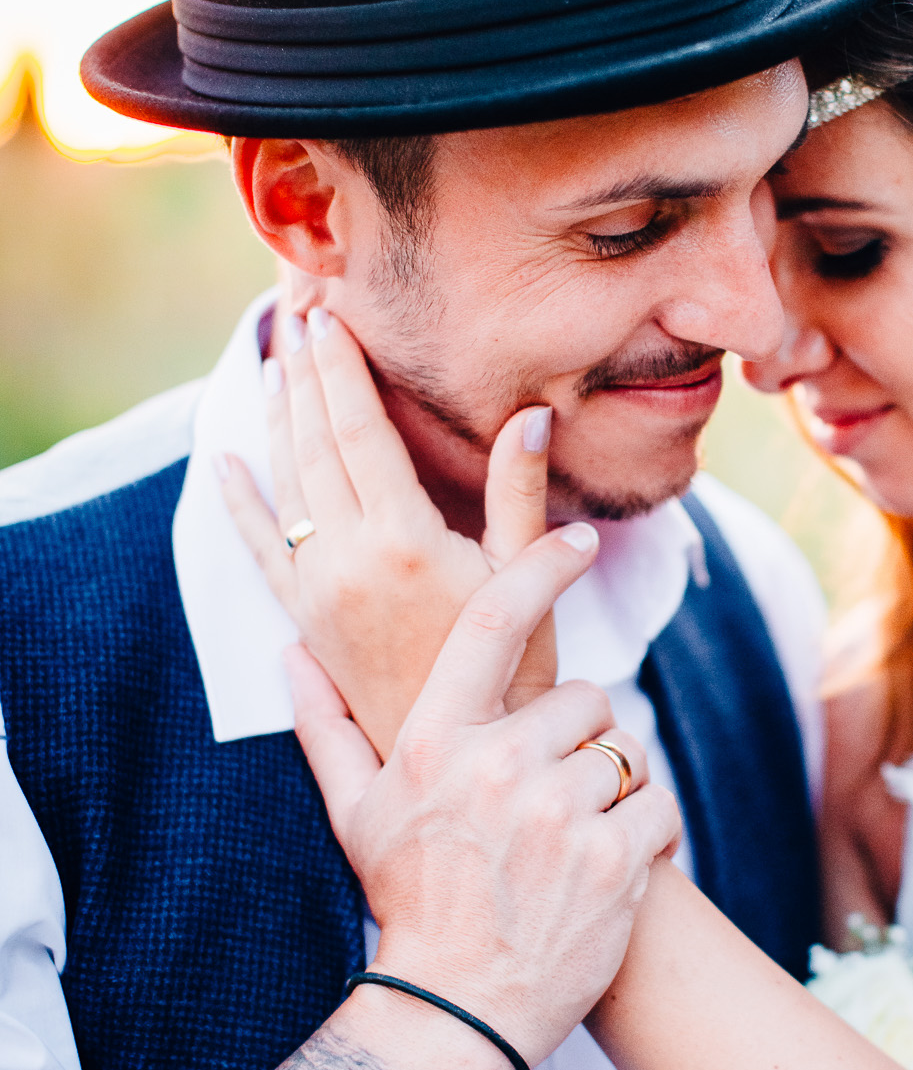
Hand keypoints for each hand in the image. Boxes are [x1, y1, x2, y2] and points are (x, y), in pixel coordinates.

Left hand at [220, 306, 556, 757]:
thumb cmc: (511, 668)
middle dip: (305, 375)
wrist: (466, 754)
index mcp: (403, 541)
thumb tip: (531, 416)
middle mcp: (347, 561)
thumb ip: (518, 493)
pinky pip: (260, 548)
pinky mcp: (306, 620)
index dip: (342, 371)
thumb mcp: (525, 577)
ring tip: (277, 363)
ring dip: (277, 419)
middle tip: (297, 314)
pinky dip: (240, 502)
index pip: (359, 432)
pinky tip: (225, 462)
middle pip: (314, 445)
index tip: (328, 317)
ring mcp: (318, 591)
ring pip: (285, 484)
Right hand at [291, 522, 680, 1069]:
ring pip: (625, 752)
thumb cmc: (409, 903)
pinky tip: (608, 868)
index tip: (581, 541)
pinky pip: (659, 804)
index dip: (541, 567)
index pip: (493, 623)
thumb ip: (328, 729)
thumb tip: (293, 656)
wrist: (457, 1011)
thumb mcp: (357, 815)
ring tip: (571, 842)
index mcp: (435, 742)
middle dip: (578, 742)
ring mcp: (559, 814)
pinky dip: (648, 833)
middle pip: (585, 699)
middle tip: (548, 798)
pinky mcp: (615, 859)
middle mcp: (497, 767)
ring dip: (612, 791)